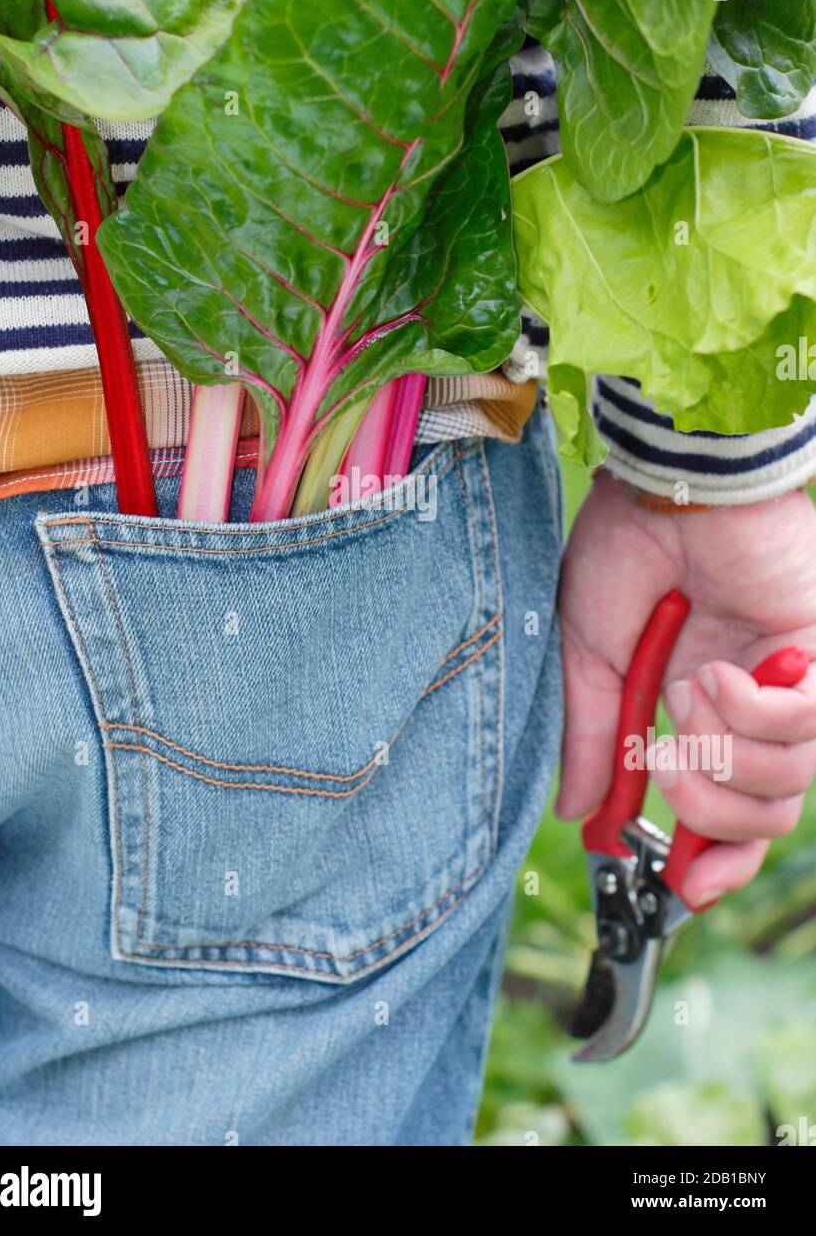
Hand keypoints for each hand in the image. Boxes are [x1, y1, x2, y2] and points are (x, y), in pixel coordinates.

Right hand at [557, 471, 815, 907]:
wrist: (664, 480)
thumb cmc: (625, 550)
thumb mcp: (588, 658)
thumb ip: (593, 739)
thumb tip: (577, 814)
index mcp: (701, 703)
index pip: (731, 808)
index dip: (715, 860)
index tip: (683, 889)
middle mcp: (755, 698)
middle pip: (767, 814)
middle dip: (712, 815)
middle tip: (668, 765)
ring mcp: (792, 675)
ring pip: (791, 780)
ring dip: (728, 749)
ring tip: (691, 688)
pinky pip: (810, 723)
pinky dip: (756, 710)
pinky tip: (719, 671)